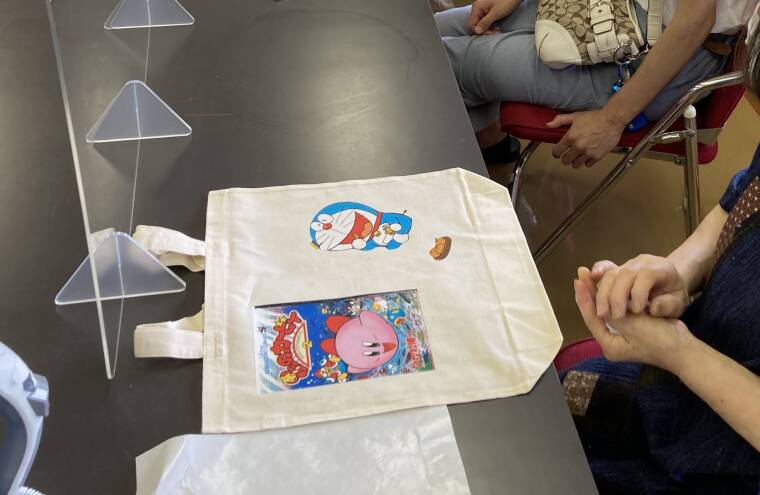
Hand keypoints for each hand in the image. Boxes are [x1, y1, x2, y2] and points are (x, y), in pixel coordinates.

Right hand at [467, 0, 518, 34]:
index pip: (472, 24)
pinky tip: (497, 27)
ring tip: (497, 31)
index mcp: (477, 7)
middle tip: (495, 33)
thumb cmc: (507, 1)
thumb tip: (477, 31)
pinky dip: (491, 25)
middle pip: (476, 25)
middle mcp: (478, 8)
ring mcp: (483, 9)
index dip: (479, 31)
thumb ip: (485, 23)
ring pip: (481, 24)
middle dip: (485, 31)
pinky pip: (486, 21)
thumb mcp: (496, 13)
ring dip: (488, 29)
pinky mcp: (488, 11)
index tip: (489, 34)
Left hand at [548, 109, 626, 167]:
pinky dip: (587, 161)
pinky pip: (588, 165)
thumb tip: (548, 125)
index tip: (558, 153)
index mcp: (570, 137)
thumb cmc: (595, 117)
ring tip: (578, 156)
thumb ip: (560, 120)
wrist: (612, 120)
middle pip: (565, 161)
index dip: (556, 153)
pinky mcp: (597, 156)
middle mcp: (578, 146)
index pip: (557, 152)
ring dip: (576, 161)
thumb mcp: (575, 116)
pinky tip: (588, 155)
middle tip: (569, 154)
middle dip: (566, 158)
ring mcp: (587, 152)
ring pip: (575, 165)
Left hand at [574, 277, 694, 373]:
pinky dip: (613, 296)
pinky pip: (617, 309)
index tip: (578, 279)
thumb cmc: (659, 339)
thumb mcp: (633, 325)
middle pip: (595, 313)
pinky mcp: (631, 328)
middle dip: (589, 293)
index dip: (585, 298)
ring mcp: (621, 336)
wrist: (684, 348)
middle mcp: (612, 342)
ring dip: (599, 293)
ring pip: (605, 310)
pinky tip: (607, 284)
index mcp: (609, 345)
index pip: (591, 318)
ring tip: (589, 275)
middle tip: (581, 273)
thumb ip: (613, 314)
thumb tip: (598, 303)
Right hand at [583, 255, 688, 319]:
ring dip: (603, 294)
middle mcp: (642, 262)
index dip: (639, 292)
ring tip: (602, 313)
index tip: (636, 311)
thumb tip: (653, 307)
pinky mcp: (617, 268)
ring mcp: (628, 264)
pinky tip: (587, 283)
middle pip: (624, 275)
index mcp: (661, 269)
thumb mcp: (679, 303)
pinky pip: (604, 268)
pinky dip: (595, 276)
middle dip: (616, 296)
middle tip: (614, 317)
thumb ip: (669, 305)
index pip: (646, 276)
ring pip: (610, 274)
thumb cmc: (674, 295)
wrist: (670, 282)